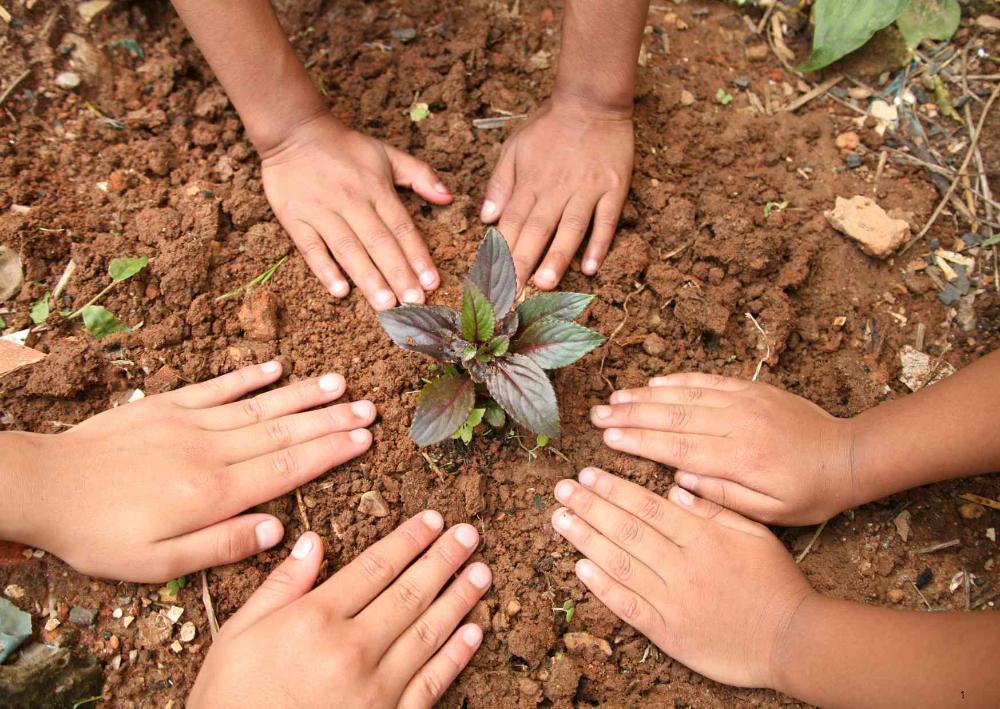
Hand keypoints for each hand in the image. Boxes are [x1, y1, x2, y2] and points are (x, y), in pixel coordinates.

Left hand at [16, 362, 375, 581]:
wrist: (43, 487)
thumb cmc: (100, 534)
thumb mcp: (159, 563)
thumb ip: (222, 545)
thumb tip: (279, 530)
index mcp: (214, 493)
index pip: (287, 469)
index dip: (330, 451)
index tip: (364, 437)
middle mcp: (212, 451)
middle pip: (284, 434)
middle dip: (331, 420)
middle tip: (370, 407)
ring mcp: (190, 423)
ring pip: (259, 407)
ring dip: (303, 395)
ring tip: (340, 383)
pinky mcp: (166, 406)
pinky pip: (217, 388)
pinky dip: (248, 377)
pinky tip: (276, 367)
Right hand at [189, 515, 490, 707]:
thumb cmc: (229, 701)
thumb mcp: (236, 636)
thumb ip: (280, 587)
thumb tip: (312, 542)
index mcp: (313, 620)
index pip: (375, 567)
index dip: (408, 540)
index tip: (433, 521)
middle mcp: (351, 649)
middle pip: (409, 592)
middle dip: (444, 559)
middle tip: (469, 535)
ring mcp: (375, 689)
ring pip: (428, 632)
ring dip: (459, 599)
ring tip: (481, 572)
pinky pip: (431, 682)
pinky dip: (456, 656)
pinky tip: (473, 632)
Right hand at [261, 112, 452, 309]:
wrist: (293, 129)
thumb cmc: (344, 146)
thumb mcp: (386, 154)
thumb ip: (420, 174)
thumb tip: (449, 197)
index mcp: (377, 189)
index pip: (402, 228)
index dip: (418, 256)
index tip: (432, 282)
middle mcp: (352, 201)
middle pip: (379, 243)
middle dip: (399, 275)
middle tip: (413, 303)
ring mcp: (322, 211)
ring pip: (349, 249)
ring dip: (368, 278)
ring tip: (385, 304)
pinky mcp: (295, 218)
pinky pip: (311, 248)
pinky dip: (325, 269)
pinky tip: (340, 291)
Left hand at [481, 97, 632, 288]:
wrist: (591, 100)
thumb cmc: (550, 125)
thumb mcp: (515, 147)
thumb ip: (500, 183)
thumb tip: (487, 219)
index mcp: (530, 182)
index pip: (512, 222)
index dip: (501, 252)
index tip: (492, 279)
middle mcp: (556, 189)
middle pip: (537, 230)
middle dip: (523, 263)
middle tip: (513, 294)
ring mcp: (586, 189)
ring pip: (570, 228)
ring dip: (557, 257)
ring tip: (545, 283)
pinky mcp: (613, 187)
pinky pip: (606, 219)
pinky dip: (600, 243)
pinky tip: (592, 267)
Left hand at [551, 468, 812, 688]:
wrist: (792, 639)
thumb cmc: (776, 582)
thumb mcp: (754, 532)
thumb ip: (714, 507)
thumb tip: (675, 488)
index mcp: (702, 537)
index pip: (648, 506)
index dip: (613, 489)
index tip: (588, 475)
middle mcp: (682, 565)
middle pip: (627, 529)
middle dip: (590, 506)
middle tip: (562, 489)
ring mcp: (672, 599)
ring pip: (620, 563)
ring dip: (586, 539)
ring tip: (560, 518)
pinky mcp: (668, 631)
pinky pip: (628, 605)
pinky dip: (602, 586)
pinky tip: (581, 566)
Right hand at [592, 373, 856, 525]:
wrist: (848, 456)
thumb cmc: (809, 493)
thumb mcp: (770, 512)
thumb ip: (723, 497)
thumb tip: (679, 481)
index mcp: (738, 457)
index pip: (676, 447)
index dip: (638, 442)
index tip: (607, 439)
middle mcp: (736, 423)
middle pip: (672, 416)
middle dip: (630, 415)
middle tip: (596, 416)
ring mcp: (743, 401)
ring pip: (684, 395)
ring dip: (646, 396)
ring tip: (614, 399)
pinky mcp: (752, 389)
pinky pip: (707, 381)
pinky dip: (678, 380)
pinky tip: (655, 382)